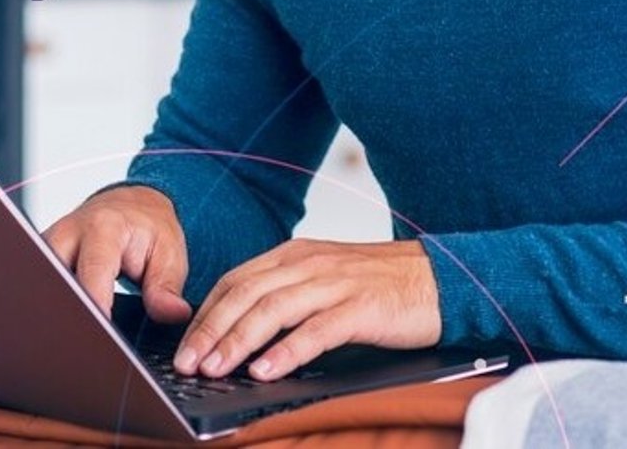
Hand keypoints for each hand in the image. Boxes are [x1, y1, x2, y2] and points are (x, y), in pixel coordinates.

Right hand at [42, 184, 192, 324]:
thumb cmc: (148, 229)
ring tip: (77, 339)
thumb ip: (166, 286)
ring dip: (58, 310)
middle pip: (56, 278)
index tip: (102, 334)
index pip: (93, 270)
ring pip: (42, 284)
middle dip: (69, 311)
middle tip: (87, 343)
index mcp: (103, 227)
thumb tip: (173, 314)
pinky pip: (41, 286)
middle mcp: (68, 233)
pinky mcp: (40, 260)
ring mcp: (49, 245)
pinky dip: (53, 306)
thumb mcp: (168, 253)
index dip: (96, 303)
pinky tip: (66, 328)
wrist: (129, 206)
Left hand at [172, 238, 440, 381]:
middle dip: (211, 330)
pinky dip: (287, 351)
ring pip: (273, 309)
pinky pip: (316, 330)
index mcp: (296, 255)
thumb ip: (288, 297)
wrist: (441, 278)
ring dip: (238, 341)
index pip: (236, 281)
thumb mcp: (325, 281)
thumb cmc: (381, 287)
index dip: (206, 314)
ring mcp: (335, 283)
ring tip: (216, 370)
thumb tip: (242, 334)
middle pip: (246, 294)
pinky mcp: (361, 307)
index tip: (185, 346)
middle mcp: (309, 263)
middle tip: (188, 363)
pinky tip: (267, 370)